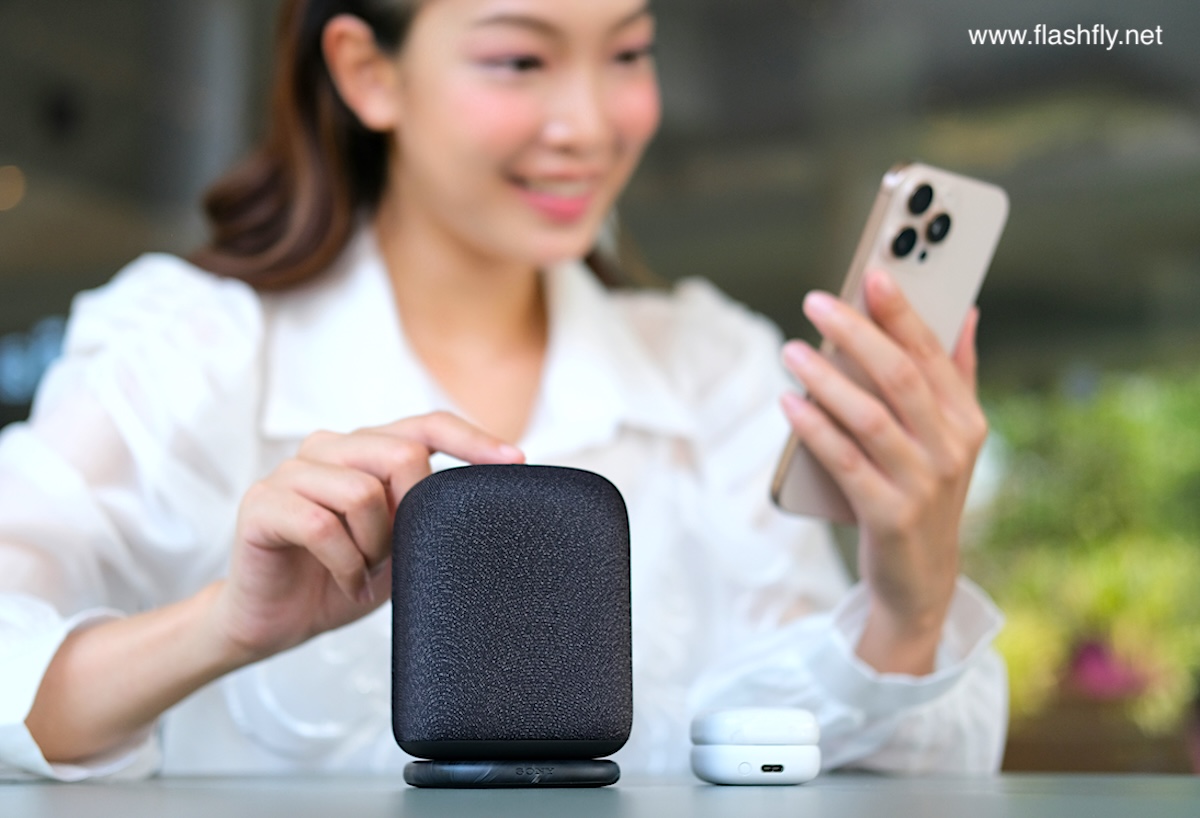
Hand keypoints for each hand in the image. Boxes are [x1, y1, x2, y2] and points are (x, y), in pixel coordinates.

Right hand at [211, 411, 523, 661]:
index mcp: (364, 449)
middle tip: (394, 556)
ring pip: (362, 492)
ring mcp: (291, 473)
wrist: (274, 623)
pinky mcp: (261, 504)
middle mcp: (328, 448)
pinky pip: (321, 524)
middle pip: (400, 454)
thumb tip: (483, 507)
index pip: (426, 425)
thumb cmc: (339, 578)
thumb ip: (428, 517)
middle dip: (412, 514)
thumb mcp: (399, 546)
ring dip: (374, 546)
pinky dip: (344, 563)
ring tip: (364, 572)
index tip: (515, 461)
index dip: (473, 439)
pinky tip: (344, 582)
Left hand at [780, 270, 987, 672]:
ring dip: (826, 378)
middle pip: (900, 377)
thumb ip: (957, 374)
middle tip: (815, 302)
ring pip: (869, 417)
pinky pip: (844, 461)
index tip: (872, 271)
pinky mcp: (888, 515)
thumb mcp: (952, 437)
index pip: (932, 353)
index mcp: (967, 420)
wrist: (920, 580)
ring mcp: (922, 484)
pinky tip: (789, 402)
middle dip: (857, 333)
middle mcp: (951, 448)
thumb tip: (968, 310)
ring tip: (791, 349)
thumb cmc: (926, 492)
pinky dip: (814, 428)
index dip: (902, 311)